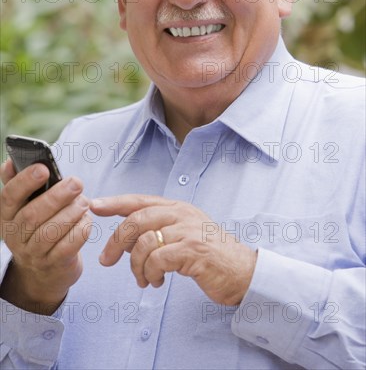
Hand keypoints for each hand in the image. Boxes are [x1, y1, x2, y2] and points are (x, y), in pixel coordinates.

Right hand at [0, 159, 91, 313]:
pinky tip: (87, 220)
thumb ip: (19, 184)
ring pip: (49, 232)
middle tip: (76, 183)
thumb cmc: (38, 227)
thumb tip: (11, 162)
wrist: (45, 270)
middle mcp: (15, 236)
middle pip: (32, 215)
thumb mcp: (25, 207)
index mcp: (7, 215)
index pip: (9, 196)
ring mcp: (32, 253)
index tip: (44, 168)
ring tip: (84, 202)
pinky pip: (66, 248)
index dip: (25, 181)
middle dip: (56, 197)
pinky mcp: (53, 265)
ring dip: (70, 214)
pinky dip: (79, 231)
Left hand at [91, 194, 256, 305]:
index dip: (114, 202)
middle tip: (106, 261)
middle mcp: (182, 214)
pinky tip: (157, 282)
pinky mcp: (193, 250)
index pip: (140, 200)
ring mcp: (188, 231)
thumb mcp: (185, 234)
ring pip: (144, 242)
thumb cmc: (211, 256)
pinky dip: (150, 274)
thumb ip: (161, 230)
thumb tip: (128, 239)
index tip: (93, 205)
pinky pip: (157, 260)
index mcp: (178, 208)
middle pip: (136, 220)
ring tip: (144, 279)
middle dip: (116, 242)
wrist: (244, 272)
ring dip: (136, 266)